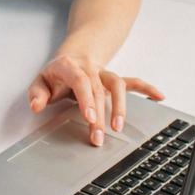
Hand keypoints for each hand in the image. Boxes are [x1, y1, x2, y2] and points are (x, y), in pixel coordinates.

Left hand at [27, 54, 164, 146]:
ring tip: (119, 126)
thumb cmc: (56, 75)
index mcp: (70, 67)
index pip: (81, 81)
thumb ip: (37, 94)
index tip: (90, 118)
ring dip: (121, 105)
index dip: (86, 99)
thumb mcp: (40, 82)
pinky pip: (132, 82)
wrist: (72, 57)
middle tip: (98, 136)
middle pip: (98, 90)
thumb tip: (36, 106)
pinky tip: (158, 97)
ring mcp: (103, 74)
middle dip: (100, 114)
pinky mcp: (113, 80)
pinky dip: (146, 89)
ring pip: (117, 85)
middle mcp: (90, 69)